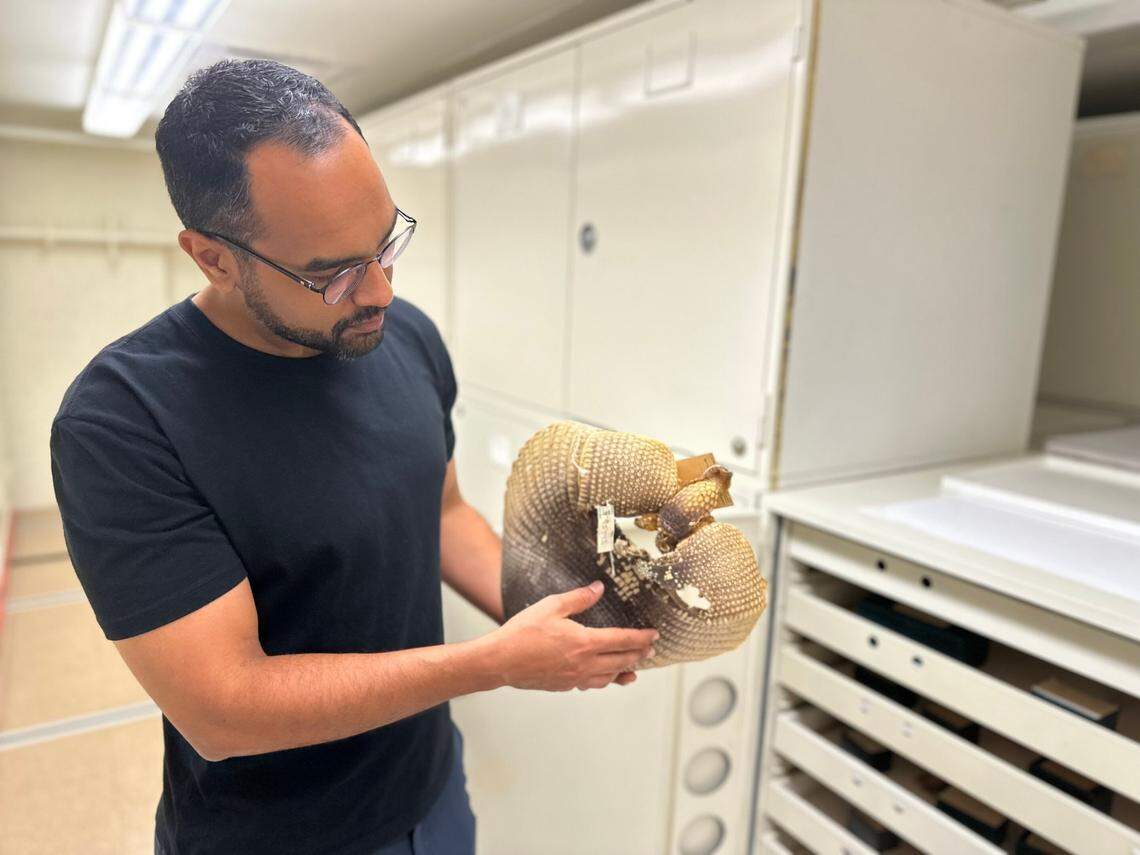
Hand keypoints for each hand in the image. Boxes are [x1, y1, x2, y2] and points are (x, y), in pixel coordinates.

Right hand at [488, 580, 658, 691]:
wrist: (501, 661)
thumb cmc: (523, 633)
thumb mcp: (551, 606)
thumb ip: (578, 598)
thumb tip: (598, 589)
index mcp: (584, 642)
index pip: (623, 640)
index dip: (641, 638)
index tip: (653, 635)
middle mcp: (584, 664)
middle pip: (621, 661)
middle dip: (638, 655)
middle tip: (649, 650)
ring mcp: (575, 678)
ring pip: (609, 677)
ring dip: (624, 671)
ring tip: (634, 668)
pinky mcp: (564, 685)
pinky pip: (592, 684)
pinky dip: (604, 680)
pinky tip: (603, 676)